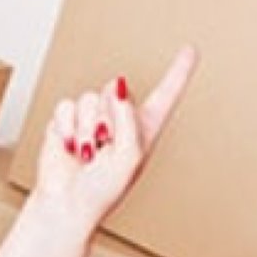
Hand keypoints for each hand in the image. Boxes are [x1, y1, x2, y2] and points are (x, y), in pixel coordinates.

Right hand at [32, 44, 197, 227]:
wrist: (66, 206)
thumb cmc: (102, 192)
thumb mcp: (128, 157)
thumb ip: (129, 119)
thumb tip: (119, 88)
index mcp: (145, 132)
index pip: (165, 95)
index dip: (178, 72)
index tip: (190, 50)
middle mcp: (121, 123)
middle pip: (117, 90)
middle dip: (107, 116)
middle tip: (103, 146)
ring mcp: (93, 121)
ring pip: (90, 97)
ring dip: (86, 128)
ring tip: (87, 154)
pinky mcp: (68, 122)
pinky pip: (66, 105)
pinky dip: (66, 128)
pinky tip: (69, 147)